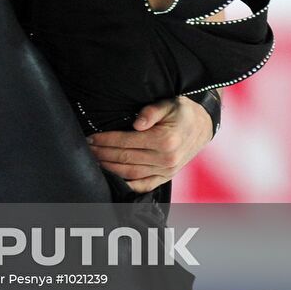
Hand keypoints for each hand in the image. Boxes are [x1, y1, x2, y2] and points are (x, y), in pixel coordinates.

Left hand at [87, 96, 213, 193]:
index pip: (126, 142)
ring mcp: (166, 171)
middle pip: (126, 159)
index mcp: (164, 140)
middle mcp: (166, 158)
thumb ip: (152, 112)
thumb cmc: (183, 112)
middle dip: (103, 154)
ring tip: (95, 161)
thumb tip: (136, 123)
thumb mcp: (169, 103)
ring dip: (110, 168)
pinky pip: (144, 185)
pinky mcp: (166, 177)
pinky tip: (113, 179)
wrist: (203, 126)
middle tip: (87, 149)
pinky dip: (127, 185)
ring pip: (131, 174)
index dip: (106, 140)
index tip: (91, 138)